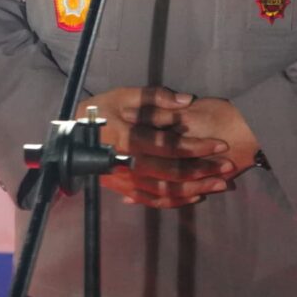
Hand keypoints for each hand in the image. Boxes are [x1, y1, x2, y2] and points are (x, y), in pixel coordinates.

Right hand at [77, 86, 237, 207]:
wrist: (69, 139)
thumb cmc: (98, 112)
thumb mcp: (122, 95)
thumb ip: (154, 97)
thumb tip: (186, 101)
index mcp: (129, 138)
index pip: (170, 146)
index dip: (197, 147)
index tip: (220, 145)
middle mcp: (127, 164)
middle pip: (172, 173)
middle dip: (203, 171)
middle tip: (227, 168)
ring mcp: (125, 181)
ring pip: (165, 191)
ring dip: (195, 189)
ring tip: (219, 185)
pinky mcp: (123, 190)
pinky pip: (153, 200)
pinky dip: (176, 201)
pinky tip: (195, 197)